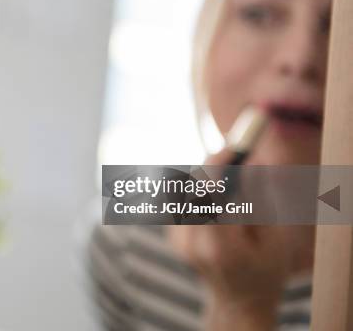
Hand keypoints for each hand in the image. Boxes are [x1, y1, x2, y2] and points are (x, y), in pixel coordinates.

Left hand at [167, 148, 314, 329]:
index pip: (208, 195)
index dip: (219, 165)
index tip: (234, 147)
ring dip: (206, 179)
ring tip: (229, 188)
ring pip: (184, 190)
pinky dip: (198, 192)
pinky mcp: (171, 235)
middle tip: (234, 154)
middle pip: (191, 188)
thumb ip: (260, 199)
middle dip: (213, 166)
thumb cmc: (265, 269)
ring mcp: (177, 240)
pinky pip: (180, 200)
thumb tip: (250, 160)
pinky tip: (217, 204)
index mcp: (220, 247)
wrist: (238, 301)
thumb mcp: (275, 236)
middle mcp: (191, 242)